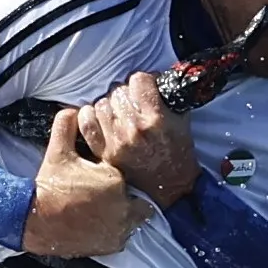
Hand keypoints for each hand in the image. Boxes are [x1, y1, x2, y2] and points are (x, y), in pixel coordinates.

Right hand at [22, 102, 152, 257]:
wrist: (37, 219)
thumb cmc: (49, 186)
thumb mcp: (58, 152)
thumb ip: (67, 126)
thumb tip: (72, 110)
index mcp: (114, 180)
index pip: (128, 174)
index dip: (115, 177)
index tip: (102, 179)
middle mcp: (122, 205)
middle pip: (137, 198)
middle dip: (125, 197)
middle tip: (104, 196)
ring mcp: (119, 228)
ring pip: (133, 219)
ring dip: (123, 215)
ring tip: (102, 211)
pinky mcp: (112, 244)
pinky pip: (123, 236)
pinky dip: (115, 231)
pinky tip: (99, 224)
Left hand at [75, 71, 201, 208]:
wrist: (172, 187)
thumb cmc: (178, 153)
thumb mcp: (181, 121)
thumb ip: (165, 99)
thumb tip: (152, 81)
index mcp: (155, 119)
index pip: (138, 80)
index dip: (143, 80)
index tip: (145, 86)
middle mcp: (133, 129)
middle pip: (118, 91)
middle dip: (127, 93)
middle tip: (133, 101)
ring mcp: (116, 141)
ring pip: (101, 104)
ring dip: (110, 104)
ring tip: (119, 111)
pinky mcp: (105, 153)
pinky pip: (87, 124)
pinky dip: (90, 116)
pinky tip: (99, 117)